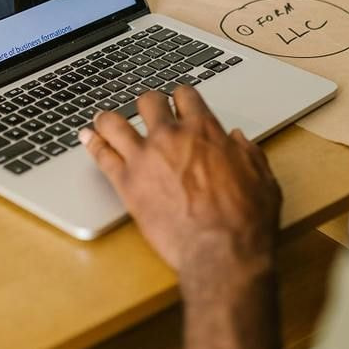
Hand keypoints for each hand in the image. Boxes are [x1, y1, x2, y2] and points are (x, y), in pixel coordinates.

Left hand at [79, 86, 281, 296]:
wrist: (221, 252)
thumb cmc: (245, 220)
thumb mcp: (262, 179)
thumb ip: (248, 154)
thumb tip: (238, 140)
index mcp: (205, 131)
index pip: (185, 96)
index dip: (181, 97)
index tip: (178, 102)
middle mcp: (171, 137)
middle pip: (148, 102)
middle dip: (148, 104)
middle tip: (146, 111)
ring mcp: (145, 158)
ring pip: (115, 122)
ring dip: (110, 119)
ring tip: (105, 119)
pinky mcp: (127, 183)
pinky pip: (102, 155)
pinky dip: (92, 143)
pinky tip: (87, 138)